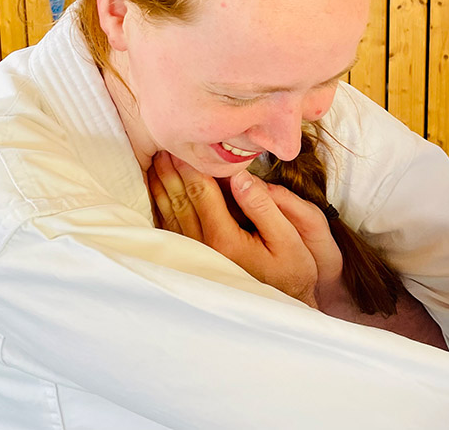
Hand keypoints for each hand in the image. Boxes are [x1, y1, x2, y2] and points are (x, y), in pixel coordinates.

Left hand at [147, 152, 342, 306]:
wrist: (285, 307)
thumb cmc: (292, 271)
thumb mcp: (290, 239)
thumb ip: (266, 207)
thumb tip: (242, 176)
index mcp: (225, 240)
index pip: (202, 192)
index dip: (191, 164)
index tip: (184, 142)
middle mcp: (204, 249)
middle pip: (180, 200)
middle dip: (171, 170)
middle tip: (163, 143)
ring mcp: (194, 257)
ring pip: (170, 214)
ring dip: (162, 186)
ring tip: (156, 161)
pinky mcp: (193, 261)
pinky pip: (170, 229)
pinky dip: (161, 206)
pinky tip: (158, 192)